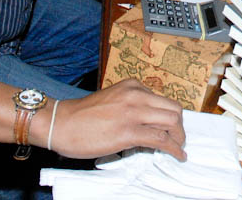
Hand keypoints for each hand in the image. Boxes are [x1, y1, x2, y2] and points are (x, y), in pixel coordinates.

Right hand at [49, 79, 185, 159]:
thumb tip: (151, 123)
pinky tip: (177, 154)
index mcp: (133, 87)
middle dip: (180, 127)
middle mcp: (136, 95)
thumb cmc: (82, 116)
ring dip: (179, 138)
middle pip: (174, 109)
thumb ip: (133, 106)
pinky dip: (173, 148)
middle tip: (178, 139)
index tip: (173, 128)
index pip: (164, 100)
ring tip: (178, 148)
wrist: (61, 123)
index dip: (171, 116)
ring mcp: (133, 112)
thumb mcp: (114, 100)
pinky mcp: (128, 132)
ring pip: (171, 122)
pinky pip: (160, 139)